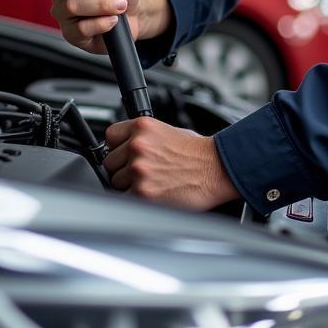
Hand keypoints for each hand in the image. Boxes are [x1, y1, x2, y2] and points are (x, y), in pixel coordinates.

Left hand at [103, 117, 238, 210]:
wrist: (217, 168)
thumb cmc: (198, 153)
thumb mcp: (168, 131)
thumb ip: (143, 137)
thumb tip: (125, 147)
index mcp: (143, 127)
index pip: (110, 136)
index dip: (117, 147)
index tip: (124, 154)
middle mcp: (138, 145)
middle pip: (110, 163)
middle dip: (123, 169)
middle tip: (144, 171)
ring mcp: (139, 169)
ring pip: (115, 182)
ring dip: (129, 185)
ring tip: (153, 181)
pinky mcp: (143, 192)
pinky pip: (124, 199)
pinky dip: (136, 200)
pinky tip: (153, 193)